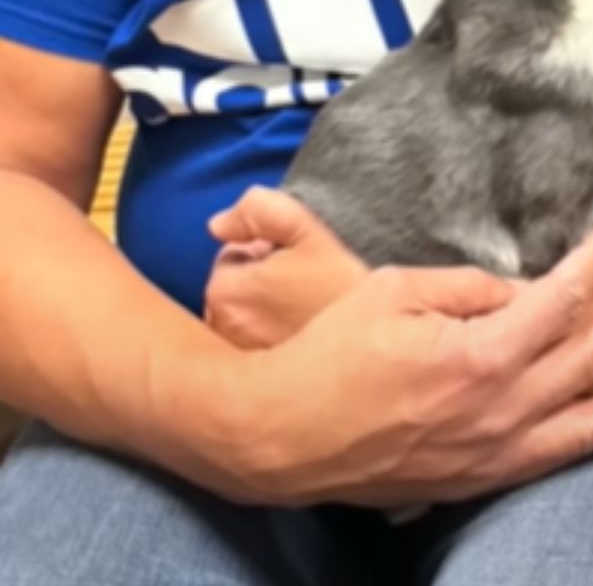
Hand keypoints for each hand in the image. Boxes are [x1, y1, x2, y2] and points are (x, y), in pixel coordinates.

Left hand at [204, 188, 368, 348]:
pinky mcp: (250, 383)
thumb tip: (218, 225)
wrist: (374, 343)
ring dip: (262, 310)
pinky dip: (268, 338)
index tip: (299, 263)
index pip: (232, 255)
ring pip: (242, 317)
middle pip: (234, 288)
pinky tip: (299, 336)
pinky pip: (251, 346)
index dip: (268, 251)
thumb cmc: (342, 286)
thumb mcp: (307, 230)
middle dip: (260, 282)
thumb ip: (259, 210)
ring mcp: (233, 359)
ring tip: (305, 312)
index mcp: (224, 291)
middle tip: (304, 286)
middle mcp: (219, 330)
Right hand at [220, 222, 592, 509]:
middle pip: (587, 360)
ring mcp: (491, 454)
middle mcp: (498, 411)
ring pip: (587, 428)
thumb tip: (520, 291)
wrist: (279, 437)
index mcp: (477, 356)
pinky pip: (552, 463)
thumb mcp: (394, 291)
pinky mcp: (476, 482)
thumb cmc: (330, 352)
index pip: (558, 301)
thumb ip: (467, 289)